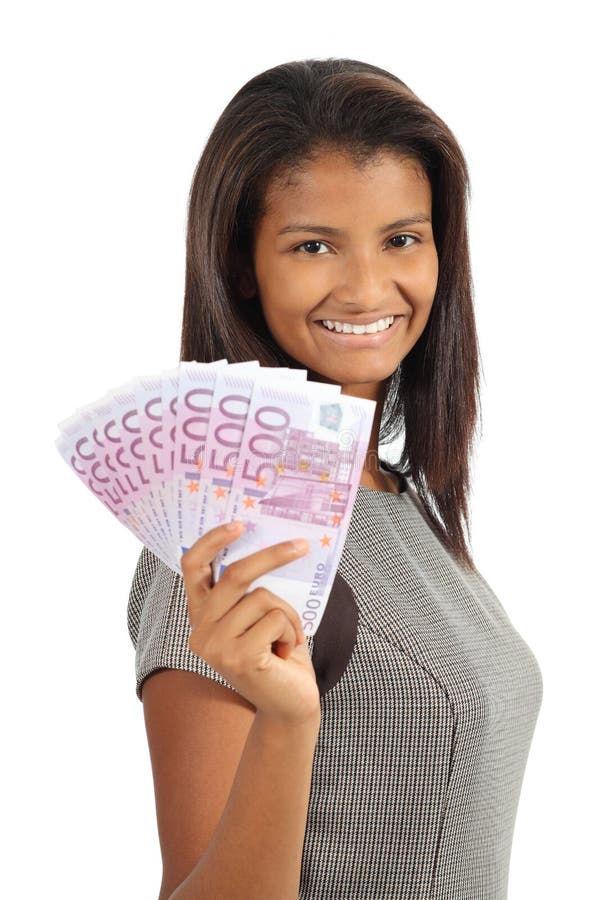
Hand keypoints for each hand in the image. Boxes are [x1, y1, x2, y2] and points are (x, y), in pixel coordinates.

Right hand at [181, 521, 320, 727]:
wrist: (291, 705)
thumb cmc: (279, 654)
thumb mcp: (260, 616)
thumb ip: (251, 590)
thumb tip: (271, 543)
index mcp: (202, 614)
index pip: (192, 567)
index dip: (211, 541)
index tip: (238, 523)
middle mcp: (201, 629)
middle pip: (236, 575)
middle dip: (273, 556)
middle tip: (302, 544)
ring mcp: (216, 645)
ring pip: (262, 597)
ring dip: (287, 613)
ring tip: (286, 638)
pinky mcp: (238, 657)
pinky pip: (275, 618)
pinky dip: (291, 630)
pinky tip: (285, 653)